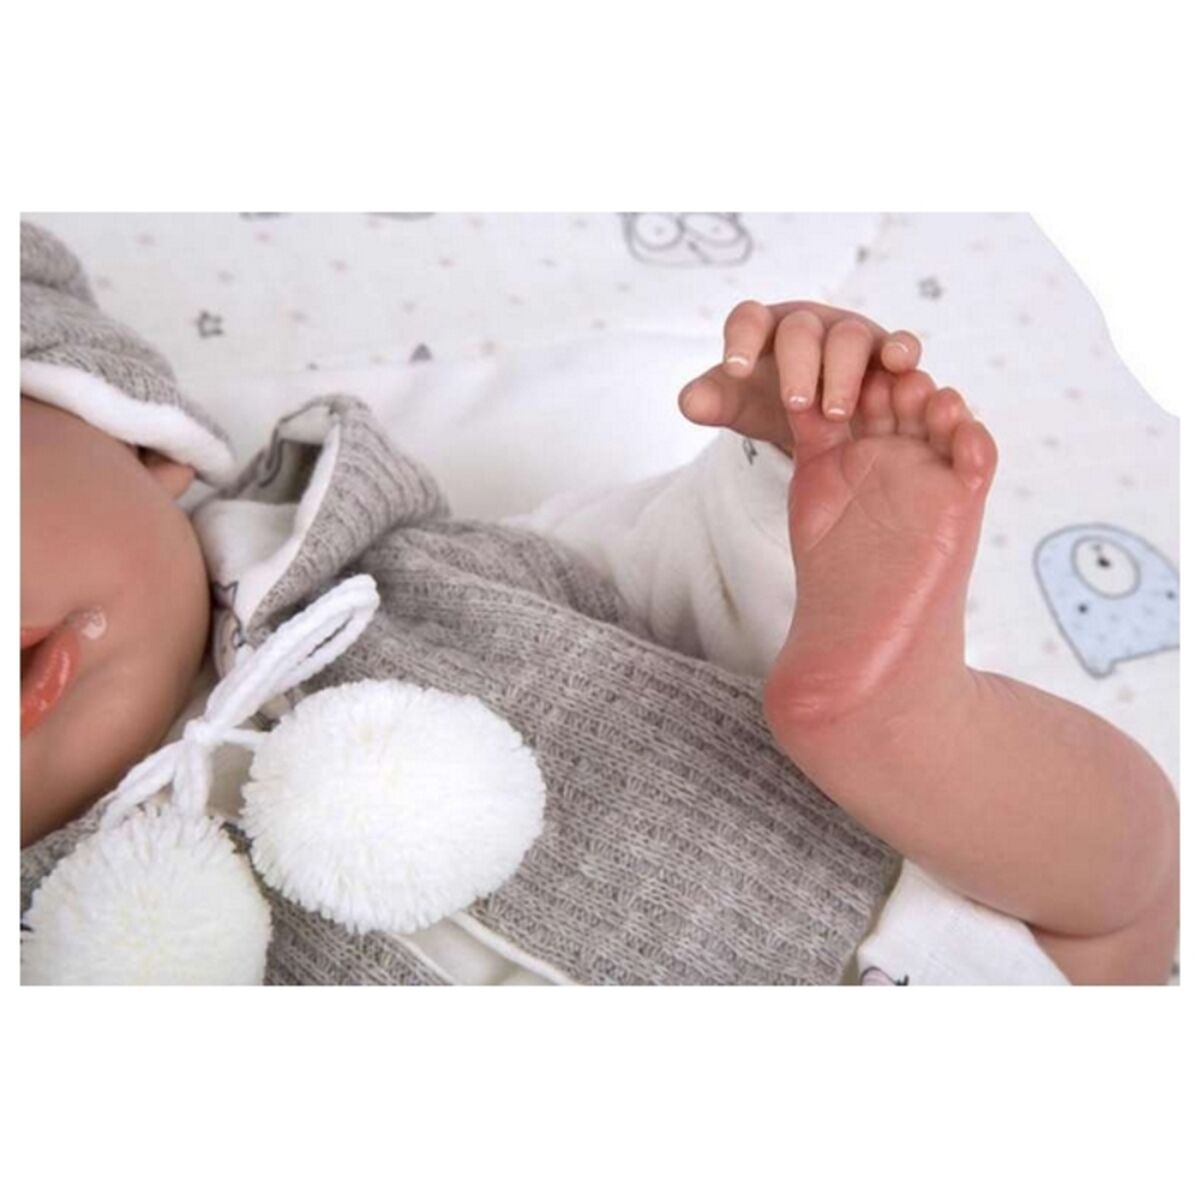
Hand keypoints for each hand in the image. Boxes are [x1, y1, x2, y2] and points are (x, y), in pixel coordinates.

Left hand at [678, 300, 923, 453]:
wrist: (818, 420)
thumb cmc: (770, 402)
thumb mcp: (739, 405)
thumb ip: (714, 401)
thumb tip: (689, 403)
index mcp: (764, 330)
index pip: (748, 320)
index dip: (741, 339)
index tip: (734, 369)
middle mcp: (807, 324)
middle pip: (801, 330)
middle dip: (798, 365)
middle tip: (795, 404)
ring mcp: (849, 335)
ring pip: (849, 337)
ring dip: (842, 373)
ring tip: (835, 415)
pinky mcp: (886, 352)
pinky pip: (898, 343)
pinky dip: (900, 350)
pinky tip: (899, 366)